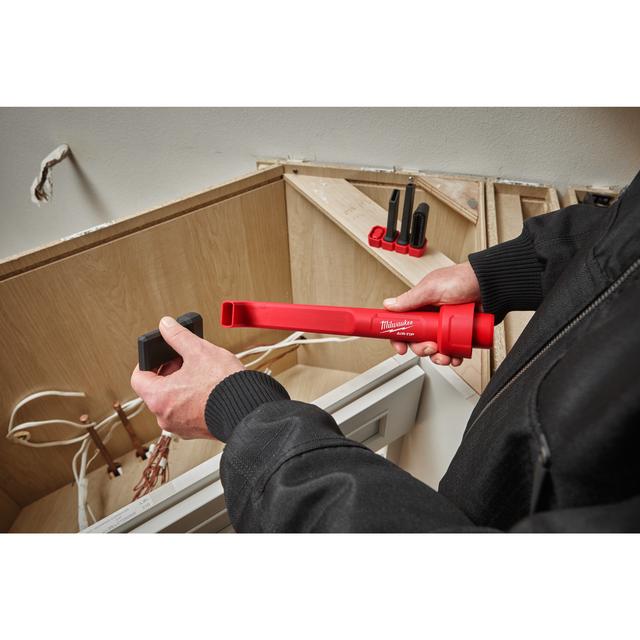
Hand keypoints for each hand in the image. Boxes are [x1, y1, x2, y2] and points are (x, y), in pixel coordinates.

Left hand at [131, 316, 243, 438]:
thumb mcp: (199, 351)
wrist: (249, 408)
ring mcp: (181, 427)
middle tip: (186, 360)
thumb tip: (167, 326)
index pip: (139, 378)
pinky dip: (193, 400)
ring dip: (182, 386)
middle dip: (170, 372)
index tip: (159, 355)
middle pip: (157, 389)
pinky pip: (187, 412)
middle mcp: (165, 417)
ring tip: (201, 373)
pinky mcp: (197, 431)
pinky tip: (210, 389)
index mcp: (159, 398)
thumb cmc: (223, 386)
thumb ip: (178, 337)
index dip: (148, 362)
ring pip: (173, 402)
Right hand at [383, 262, 480, 366]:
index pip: (404, 324)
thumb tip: (389, 305)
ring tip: (445, 356)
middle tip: (430, 347)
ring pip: (436, 349)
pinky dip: (453, 357)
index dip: (399, 337)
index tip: (400, 347)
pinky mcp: (461, 334)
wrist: (491, 285)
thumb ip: (410, 298)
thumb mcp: (432, 288)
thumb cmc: (463, 279)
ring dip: (438, 357)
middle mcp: (432, 317)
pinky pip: (453, 350)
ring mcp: (447, 326)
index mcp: (421, 305)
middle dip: (422, 349)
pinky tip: (456, 357)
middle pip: (418, 341)